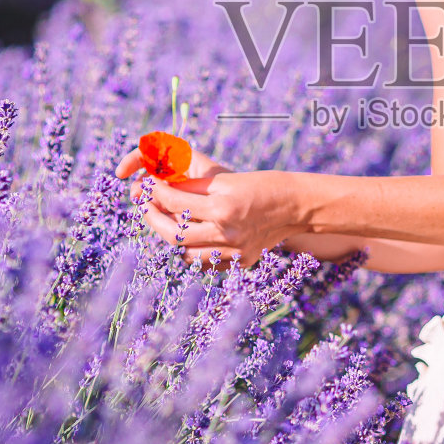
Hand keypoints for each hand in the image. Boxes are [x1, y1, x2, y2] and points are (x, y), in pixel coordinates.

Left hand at [116, 147, 300, 268]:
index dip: (157, 193)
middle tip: (146, 207)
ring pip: (186, 253)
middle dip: (154, 219)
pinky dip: (192, 251)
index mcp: (223, 209)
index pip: (176, 203)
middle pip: (174, 235)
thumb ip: (193, 188)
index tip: (149, 186)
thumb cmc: (263, 186)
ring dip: (171, 237)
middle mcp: (227, 234)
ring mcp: (234, 252)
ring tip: (166, 222)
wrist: (296, 206)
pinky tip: (190, 238)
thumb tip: (162, 190)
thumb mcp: (226, 180)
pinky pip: (205, 263)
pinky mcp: (241, 262)